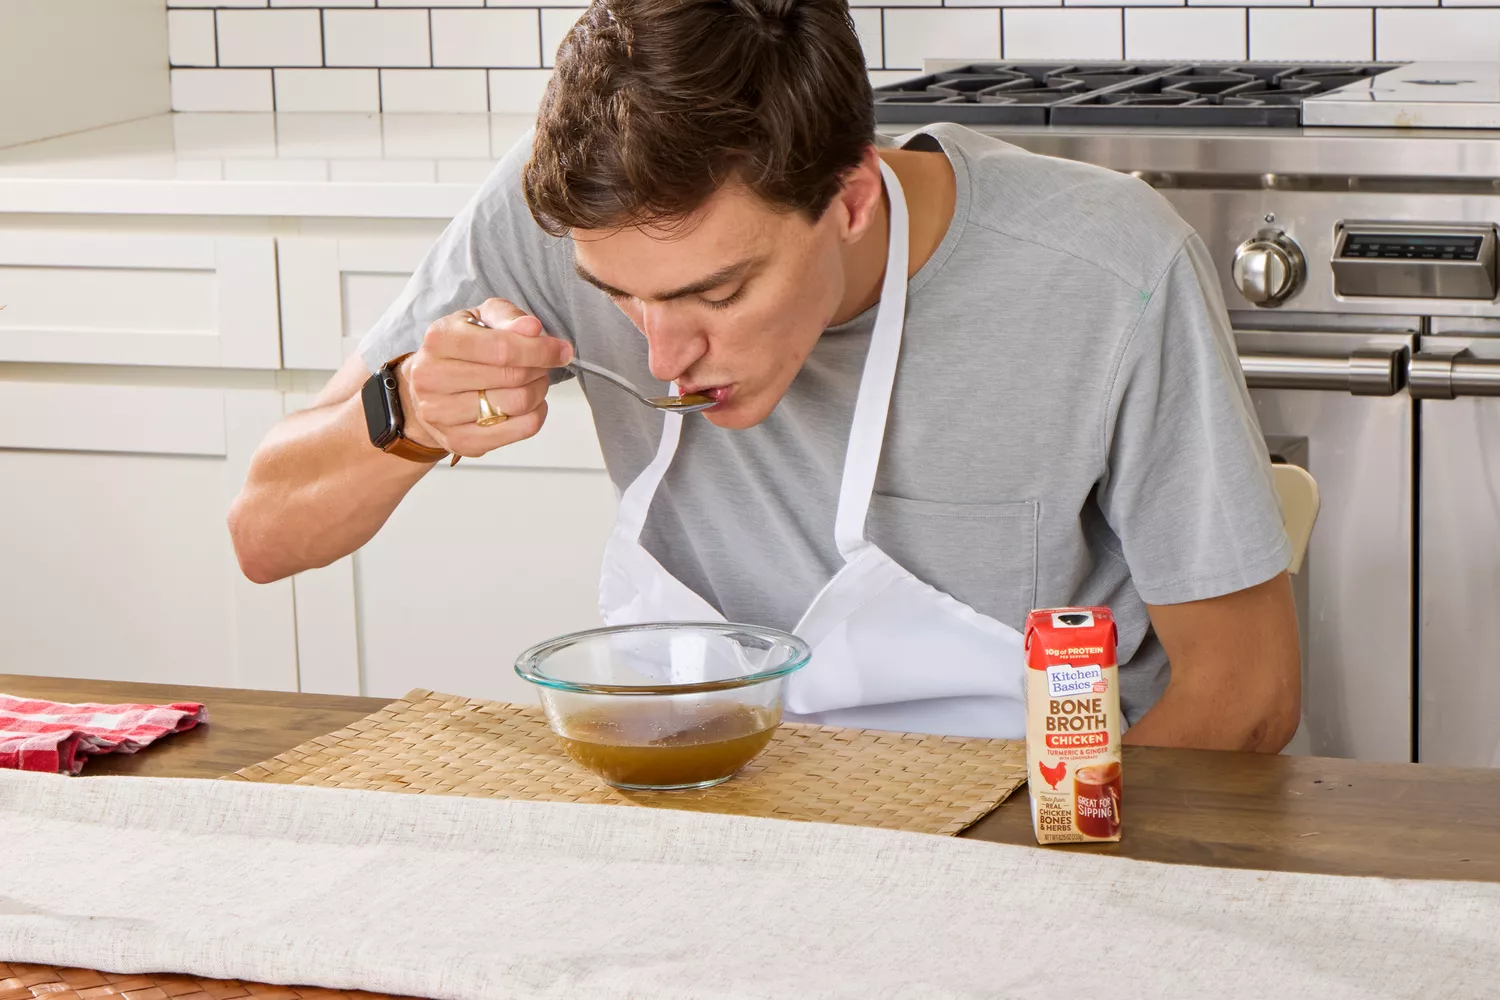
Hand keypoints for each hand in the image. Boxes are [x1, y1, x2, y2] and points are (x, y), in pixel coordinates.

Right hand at [397, 299, 573, 457]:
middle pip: (513, 377)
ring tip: (533, 381)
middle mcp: (433, 379)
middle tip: (544, 364)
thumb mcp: (479, 319)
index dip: (540, 349)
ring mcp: (442, 415)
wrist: (425, 389)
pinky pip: (520, 430)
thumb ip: (507, 317)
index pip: (502, 349)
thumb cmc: (459, 350)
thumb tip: (532, 328)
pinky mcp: (460, 441)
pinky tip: (528, 404)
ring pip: (518, 404)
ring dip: (538, 391)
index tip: (561, 349)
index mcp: (439, 341)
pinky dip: (536, 414)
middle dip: (540, 368)